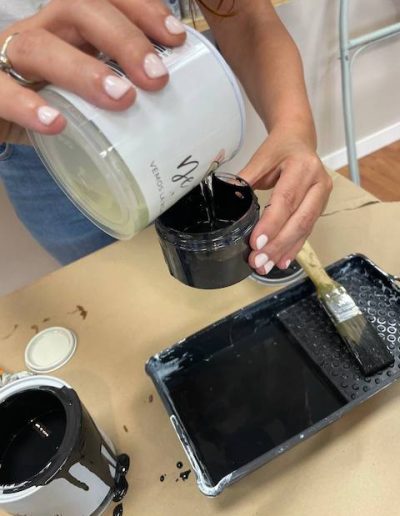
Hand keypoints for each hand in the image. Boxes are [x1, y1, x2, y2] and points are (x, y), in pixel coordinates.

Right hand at [0, 0, 185, 143]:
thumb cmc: (52, 101)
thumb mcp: (89, 88)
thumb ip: (118, 87)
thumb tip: (169, 106)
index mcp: (69, 28)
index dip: (141, 9)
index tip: (175, 38)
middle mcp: (41, 32)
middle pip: (77, 9)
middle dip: (123, 39)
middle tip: (156, 78)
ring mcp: (9, 58)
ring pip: (39, 47)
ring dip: (84, 70)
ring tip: (121, 98)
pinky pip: (0, 89)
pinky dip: (27, 105)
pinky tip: (56, 123)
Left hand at [240, 129, 332, 273]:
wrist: (299, 139)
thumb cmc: (279, 149)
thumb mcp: (260, 159)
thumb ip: (245, 179)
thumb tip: (226, 197)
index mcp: (302, 167)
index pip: (286, 200)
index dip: (271, 224)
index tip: (256, 243)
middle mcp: (318, 183)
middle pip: (299, 219)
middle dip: (278, 244)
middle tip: (258, 261)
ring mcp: (322, 197)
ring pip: (304, 229)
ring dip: (284, 250)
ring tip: (266, 266)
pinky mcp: (320, 207)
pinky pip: (307, 231)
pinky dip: (293, 248)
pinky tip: (282, 261)